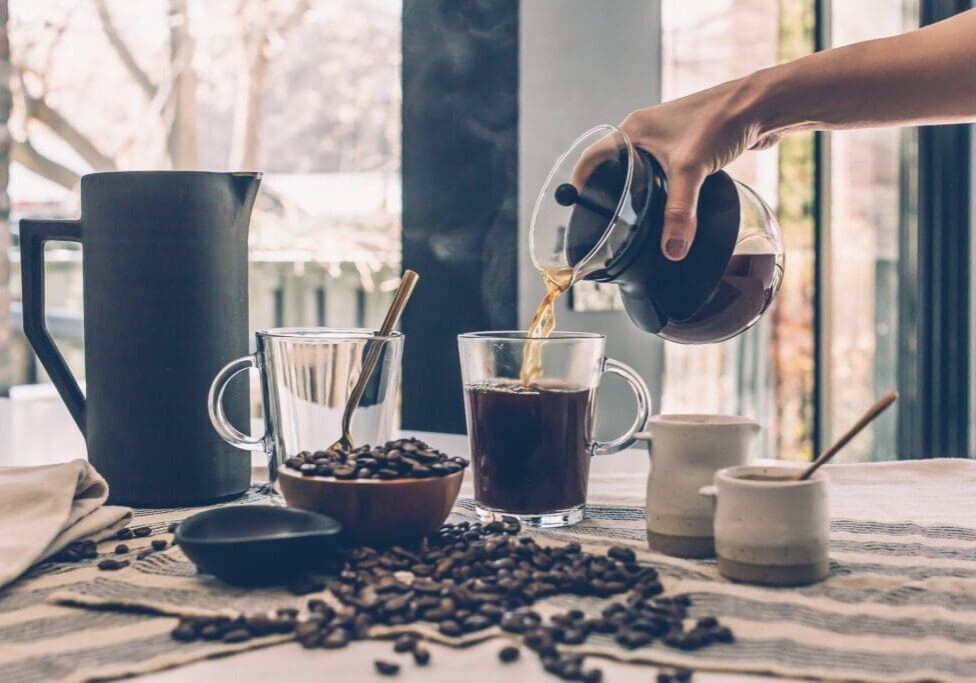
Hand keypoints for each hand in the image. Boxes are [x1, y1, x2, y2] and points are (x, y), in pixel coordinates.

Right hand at [573, 76, 773, 260]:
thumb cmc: (720, 119)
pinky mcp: (689, 147)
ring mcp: (668, 139)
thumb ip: (679, 212)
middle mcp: (646, 132)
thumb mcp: (691, 169)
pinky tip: (670, 207)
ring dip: (638, 192)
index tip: (575, 206)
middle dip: (609, 192)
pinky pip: (666, 172)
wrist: (761, 104)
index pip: (593, 157)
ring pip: (642, 170)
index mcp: (633, 130)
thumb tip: (672, 250)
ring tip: (634, 219)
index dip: (580, 182)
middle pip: (615, 166)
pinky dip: (664, 190)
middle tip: (606, 220)